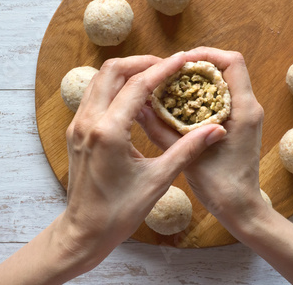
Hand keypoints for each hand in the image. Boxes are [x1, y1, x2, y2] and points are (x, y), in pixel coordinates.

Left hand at [60, 53, 225, 269]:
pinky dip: (115, 87)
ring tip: (153, 78)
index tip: (182, 60)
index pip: (137, 85)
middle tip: (167, 67)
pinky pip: (94, 95)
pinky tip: (134, 98)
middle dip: (141, 62)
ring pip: (99, 80)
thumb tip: (215, 130)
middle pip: (112, 70)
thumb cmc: (120, 211)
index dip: (162, 68)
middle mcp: (88, 122)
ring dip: (126, 72)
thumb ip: (187, 150)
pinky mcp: (76, 131)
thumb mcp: (158, 180)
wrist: (84, 232)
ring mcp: (78, 125)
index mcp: (108, 132)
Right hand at [136, 47, 268, 230]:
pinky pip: (222, 98)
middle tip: (171, 72)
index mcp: (244, 110)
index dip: (206, 54)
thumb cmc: (220, 186)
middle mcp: (249, 107)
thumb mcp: (186, 156)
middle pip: (227, 68)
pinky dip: (203, 95)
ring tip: (173, 85)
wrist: (241, 208)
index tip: (181, 60)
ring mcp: (246, 115)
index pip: (232, 62)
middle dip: (198, 65)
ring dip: (200, 80)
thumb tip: (139, 106)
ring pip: (225, 82)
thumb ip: (161, 129)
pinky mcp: (239, 124)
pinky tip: (181, 105)